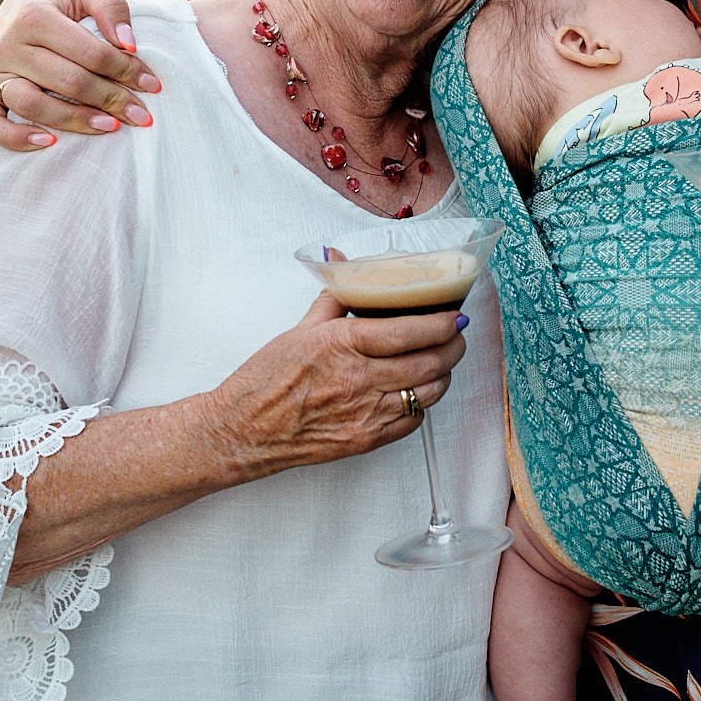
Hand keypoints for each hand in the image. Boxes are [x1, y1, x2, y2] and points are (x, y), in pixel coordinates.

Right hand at [0, 0, 161, 150]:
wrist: (16, 10)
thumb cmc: (61, 4)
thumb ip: (111, 6)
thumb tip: (128, 43)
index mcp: (34, 15)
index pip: (90, 53)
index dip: (126, 70)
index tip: (152, 84)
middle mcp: (8, 44)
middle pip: (68, 82)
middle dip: (112, 100)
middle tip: (142, 115)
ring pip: (33, 105)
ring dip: (76, 121)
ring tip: (110, 127)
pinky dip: (16, 138)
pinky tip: (50, 142)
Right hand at [201, 292, 468, 479]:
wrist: (243, 430)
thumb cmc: (267, 379)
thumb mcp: (300, 329)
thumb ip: (334, 294)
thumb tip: (343, 260)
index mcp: (342, 344)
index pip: (410, 332)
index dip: (441, 324)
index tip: (455, 316)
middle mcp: (358, 380)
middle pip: (429, 362)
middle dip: (453, 346)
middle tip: (457, 335)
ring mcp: (365, 414)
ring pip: (428, 392)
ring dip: (443, 374)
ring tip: (442, 360)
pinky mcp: (366, 440)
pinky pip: (412, 420)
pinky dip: (422, 403)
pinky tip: (415, 389)